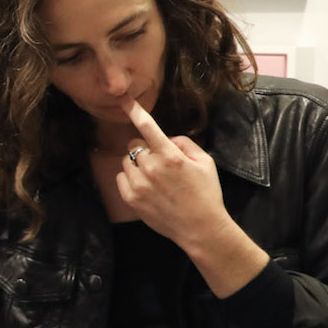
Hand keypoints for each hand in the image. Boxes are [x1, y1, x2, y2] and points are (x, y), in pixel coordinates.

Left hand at [113, 99, 231, 251]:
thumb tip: (166, 139)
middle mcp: (151, 168)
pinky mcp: (130, 198)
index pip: (148, 127)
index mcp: (170, 156)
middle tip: (160, 162)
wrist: (200, 228)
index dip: (134, 110)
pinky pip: (121, 177)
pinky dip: (130, 178)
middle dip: (145, 149)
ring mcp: (138, 184)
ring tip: (155, 178)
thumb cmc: (206, 193)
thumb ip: (184, 143)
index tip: (122, 99)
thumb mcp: (205, 162)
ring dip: (137, 164)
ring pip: (127, 161)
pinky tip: (147, 187)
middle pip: (134, 145)